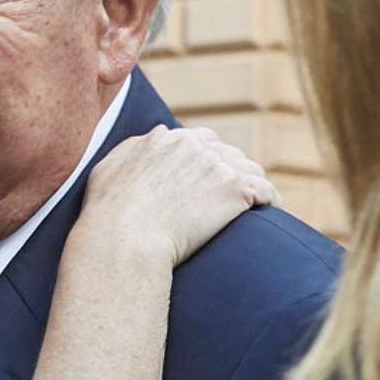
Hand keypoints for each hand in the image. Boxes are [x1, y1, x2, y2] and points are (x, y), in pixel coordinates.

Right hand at [79, 126, 277, 266]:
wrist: (123, 239)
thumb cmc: (107, 215)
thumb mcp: (106, 171)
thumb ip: (128, 153)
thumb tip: (142, 146)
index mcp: (163, 140)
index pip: (198, 140)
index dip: (208, 159)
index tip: (212, 177)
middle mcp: (191, 145)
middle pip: (226, 152)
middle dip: (232, 171)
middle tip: (236, 194)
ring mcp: (215, 164)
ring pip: (249, 168)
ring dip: (253, 184)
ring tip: (260, 204)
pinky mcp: (234, 188)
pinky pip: (265, 190)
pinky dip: (271, 200)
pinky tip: (272, 211)